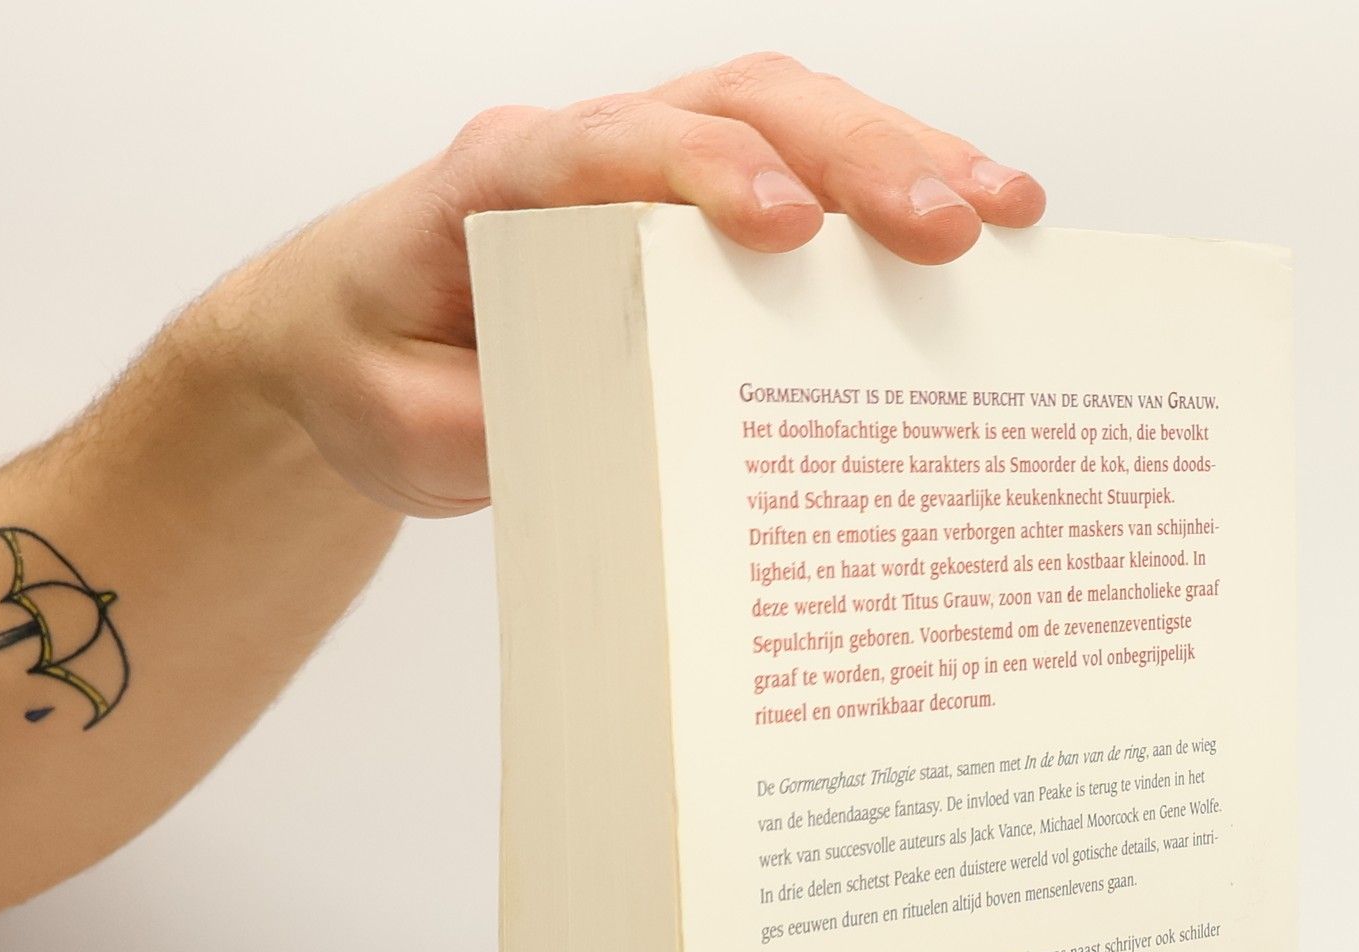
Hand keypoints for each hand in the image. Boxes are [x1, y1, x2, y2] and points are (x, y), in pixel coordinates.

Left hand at [214, 52, 1046, 518]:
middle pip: (736, 106)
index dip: (705, 169)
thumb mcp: (392, 421)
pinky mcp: (698, 222)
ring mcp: (654, 176)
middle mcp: (590, 152)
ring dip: (903, 158)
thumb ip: (474, 427)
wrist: (353, 351)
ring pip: (791, 122)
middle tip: (953, 227)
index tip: (790, 226)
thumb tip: (594, 439)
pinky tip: (975, 232)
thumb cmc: (374, 368)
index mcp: (501, 180)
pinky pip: (805, 180)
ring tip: (1005, 215)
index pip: (612, 143)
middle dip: (854, 157)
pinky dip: (890, 194)